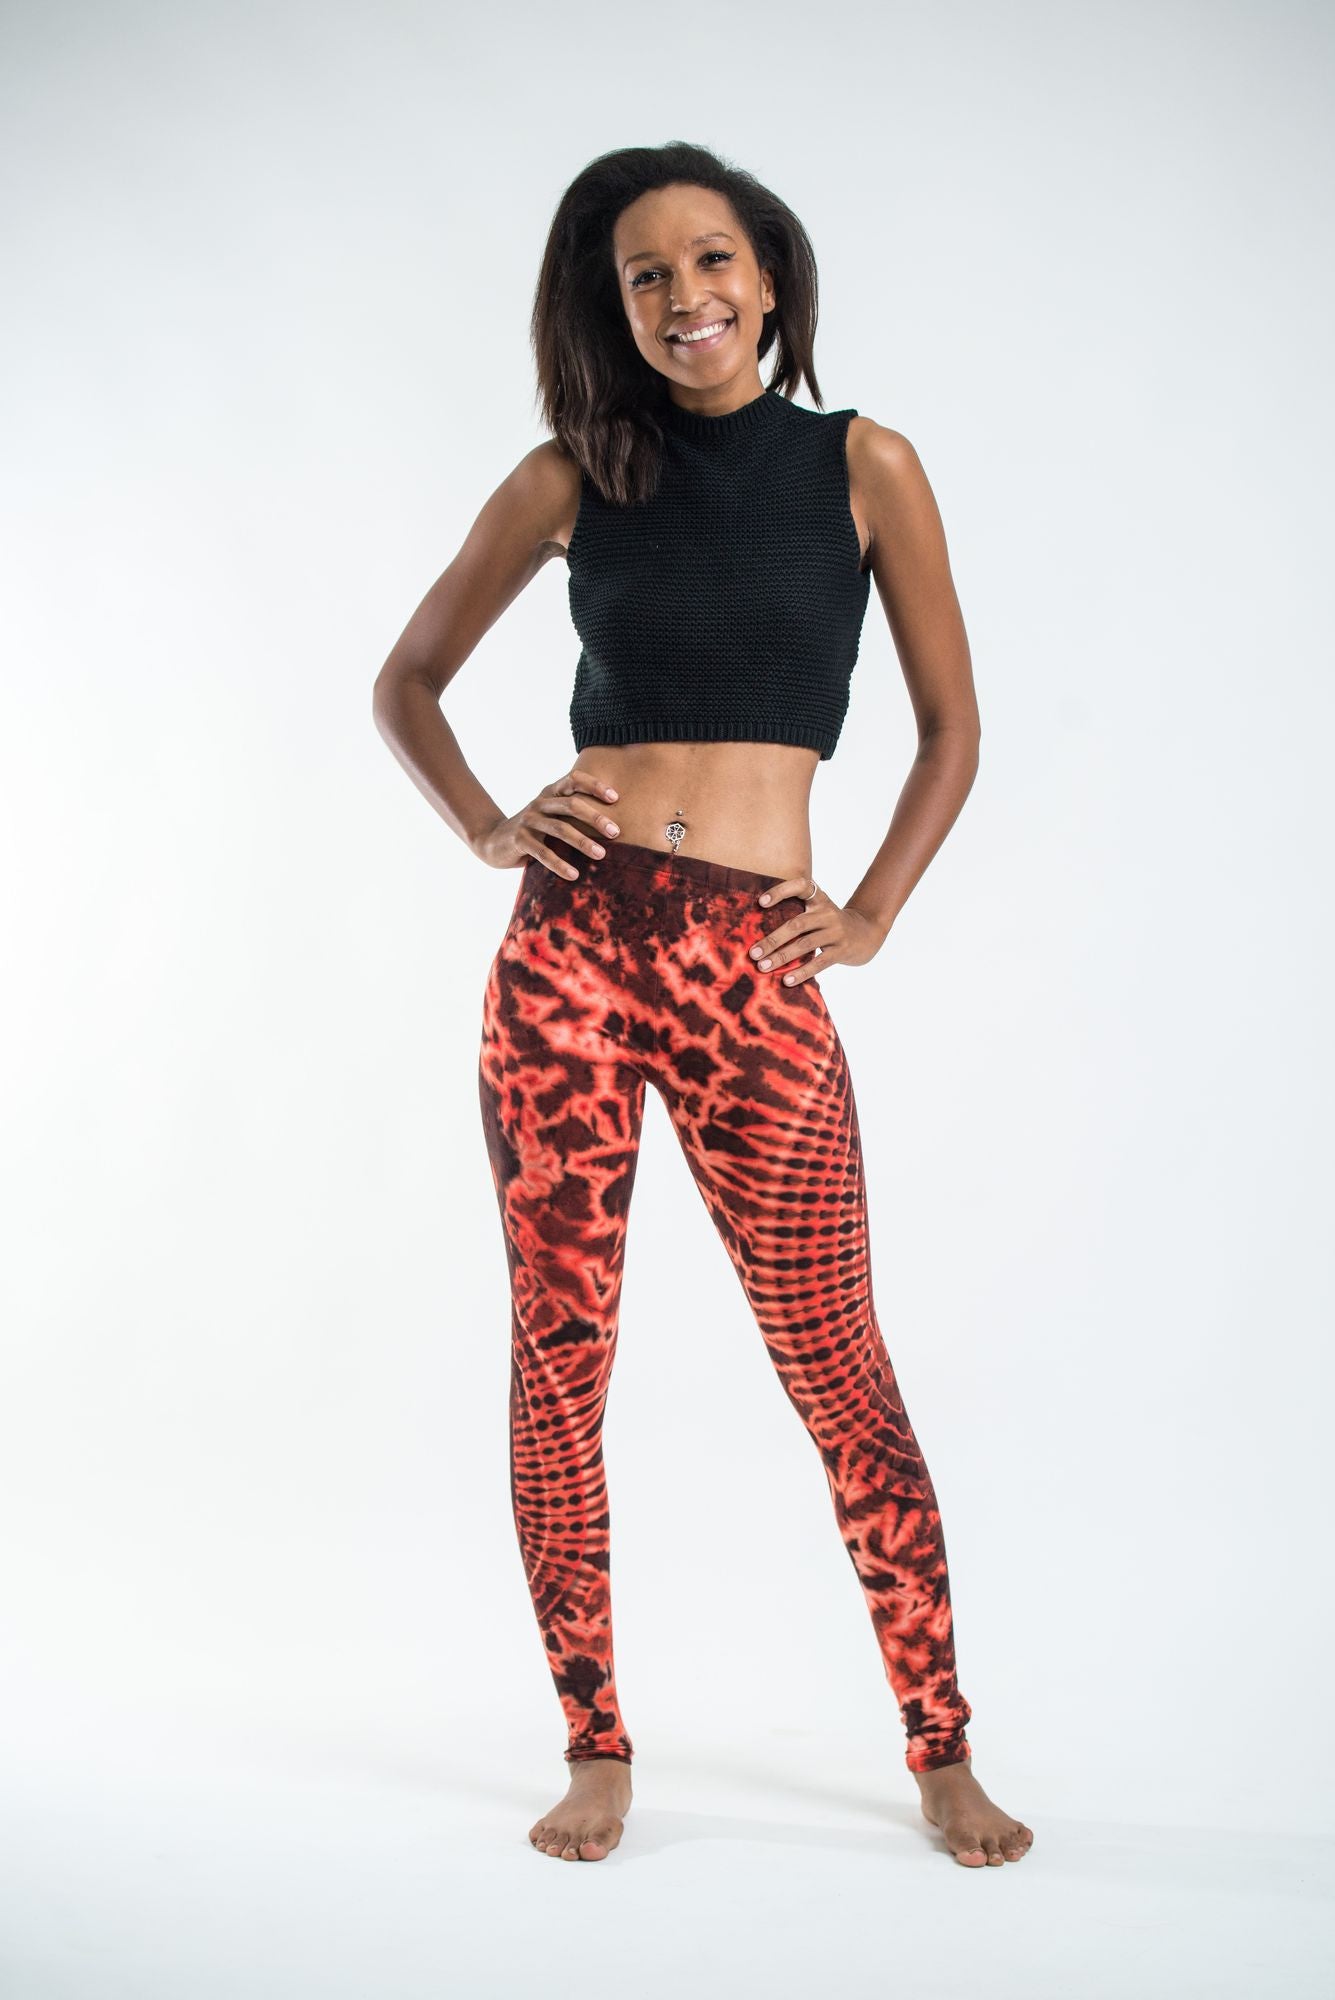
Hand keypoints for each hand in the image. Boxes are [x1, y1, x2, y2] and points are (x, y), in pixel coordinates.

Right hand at [473, 765, 620, 877]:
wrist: (493, 841)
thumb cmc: (533, 831)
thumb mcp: (551, 817)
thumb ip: (571, 815)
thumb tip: (612, 825)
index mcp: (549, 793)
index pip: (573, 779)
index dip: (595, 785)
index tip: (616, 798)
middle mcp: (539, 803)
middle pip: (572, 804)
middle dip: (596, 818)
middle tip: (616, 832)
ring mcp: (528, 820)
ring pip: (560, 829)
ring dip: (583, 842)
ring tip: (601, 855)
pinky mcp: (519, 840)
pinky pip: (543, 852)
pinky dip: (560, 864)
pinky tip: (574, 875)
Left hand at [750, 873, 886, 985]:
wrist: (867, 932)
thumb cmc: (830, 923)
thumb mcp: (818, 910)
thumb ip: (796, 913)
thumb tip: (757, 933)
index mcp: (818, 898)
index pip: (800, 886)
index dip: (780, 891)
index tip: (760, 902)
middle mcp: (827, 912)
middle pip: (796, 924)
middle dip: (772, 939)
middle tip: (753, 952)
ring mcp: (836, 931)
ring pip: (805, 944)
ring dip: (782, 956)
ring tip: (763, 967)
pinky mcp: (842, 950)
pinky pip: (820, 962)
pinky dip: (802, 972)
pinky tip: (787, 980)